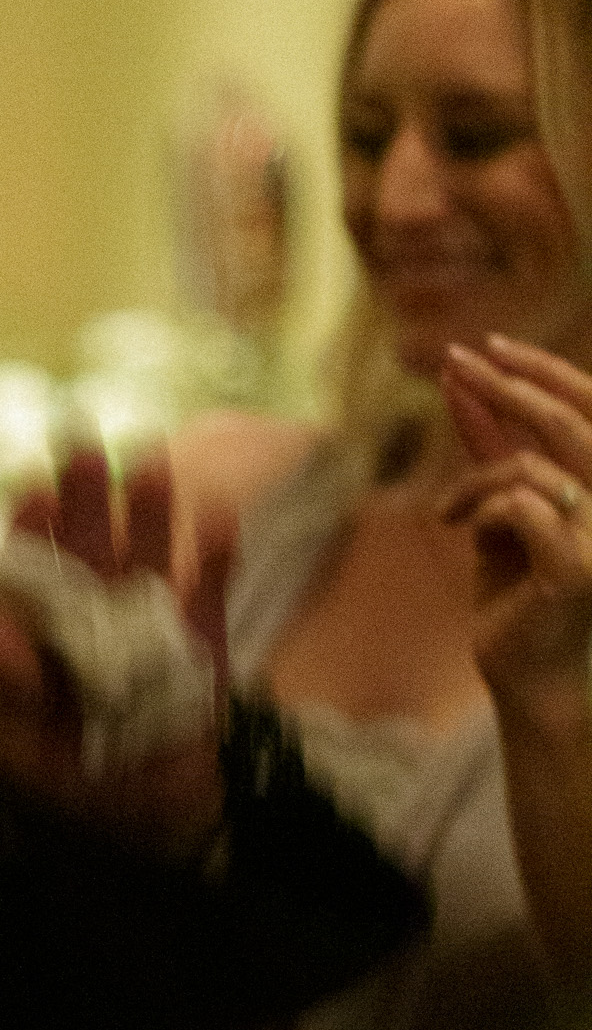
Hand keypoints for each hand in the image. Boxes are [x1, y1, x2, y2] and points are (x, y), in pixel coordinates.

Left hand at [0, 447, 236, 856]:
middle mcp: (93, 620)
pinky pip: (211, 597)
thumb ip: (15, 691)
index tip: (32, 491)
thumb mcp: (29, 754)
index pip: (30, 574)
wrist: (155, 820)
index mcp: (43, 640)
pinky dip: (216, 561)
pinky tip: (219, 518)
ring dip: (149, 514)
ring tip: (147, 464)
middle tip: (80, 446)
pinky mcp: (202, 646)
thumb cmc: (75, 786)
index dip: (30, 532)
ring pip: (148, 559)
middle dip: (84, 500)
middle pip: (87, 551)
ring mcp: (150, 628)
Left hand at [439, 335, 591, 732]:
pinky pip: (514, 506)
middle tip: (456, 364)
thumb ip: (496, 452)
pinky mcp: (581, 567)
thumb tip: (464, 386)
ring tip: (451, 515)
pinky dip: (478, 515)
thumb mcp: (503, 513)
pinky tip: (465, 536)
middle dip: (507, 385)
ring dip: (473, 486)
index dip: (545, 373)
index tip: (487, 347)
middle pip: (570, 424)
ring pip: (526, 469)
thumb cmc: (521, 603)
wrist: (532, 682)